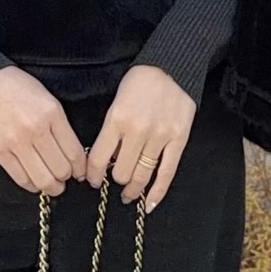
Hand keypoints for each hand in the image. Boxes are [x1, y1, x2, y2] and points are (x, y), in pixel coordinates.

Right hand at [0, 66, 86, 194]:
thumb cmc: (16, 87)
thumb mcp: (47, 98)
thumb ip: (59, 124)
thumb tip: (71, 153)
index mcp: (52, 114)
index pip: (74, 153)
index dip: (80, 168)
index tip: (80, 172)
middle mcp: (36, 129)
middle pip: (61, 169)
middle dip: (66, 178)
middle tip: (65, 179)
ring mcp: (16, 142)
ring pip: (42, 178)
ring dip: (52, 187)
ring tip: (53, 186)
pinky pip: (20, 177)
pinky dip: (31, 186)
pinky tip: (35, 184)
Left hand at [85, 65, 195, 212]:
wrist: (171, 67)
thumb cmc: (140, 82)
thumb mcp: (116, 102)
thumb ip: (111, 131)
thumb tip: (106, 161)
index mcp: (117, 120)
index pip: (100, 158)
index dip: (93, 174)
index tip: (92, 180)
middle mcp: (137, 131)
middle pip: (121, 171)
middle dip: (116, 180)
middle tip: (116, 181)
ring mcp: (160, 137)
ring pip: (142, 175)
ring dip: (133, 188)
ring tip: (129, 194)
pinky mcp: (178, 140)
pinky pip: (167, 173)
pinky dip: (157, 192)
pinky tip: (148, 204)